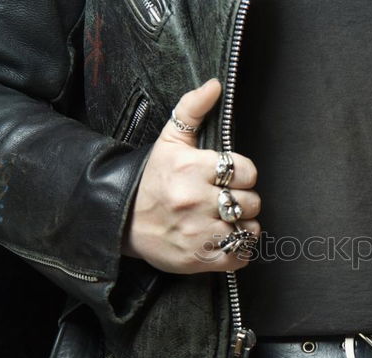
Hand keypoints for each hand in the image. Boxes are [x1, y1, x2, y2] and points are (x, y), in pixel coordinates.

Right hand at [122, 79, 260, 273]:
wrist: (120, 222)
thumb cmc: (152, 179)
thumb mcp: (168, 141)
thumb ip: (192, 109)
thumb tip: (216, 85)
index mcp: (191, 169)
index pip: (247, 171)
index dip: (243, 175)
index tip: (230, 179)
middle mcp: (196, 201)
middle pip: (251, 202)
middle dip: (243, 201)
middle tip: (225, 201)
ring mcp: (198, 233)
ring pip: (249, 229)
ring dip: (243, 226)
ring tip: (224, 221)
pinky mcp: (199, 259)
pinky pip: (240, 256)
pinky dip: (239, 250)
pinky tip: (225, 240)